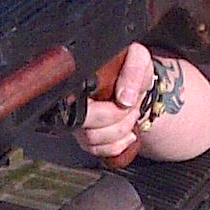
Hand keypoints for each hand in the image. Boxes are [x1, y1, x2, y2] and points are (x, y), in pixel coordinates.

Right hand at [75, 42, 155, 164]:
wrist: (134, 84)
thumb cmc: (131, 69)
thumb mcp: (138, 58)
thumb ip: (132, 71)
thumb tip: (124, 99)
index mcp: (79, 79)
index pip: (76, 102)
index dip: (105, 110)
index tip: (126, 102)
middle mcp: (71, 101)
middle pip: (84, 125)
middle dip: (117, 121)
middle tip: (131, 108)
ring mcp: (76, 120)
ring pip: (91, 140)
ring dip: (119, 132)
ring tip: (130, 116)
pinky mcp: (84, 137)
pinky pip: (96, 151)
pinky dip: (117, 146)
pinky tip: (128, 134)